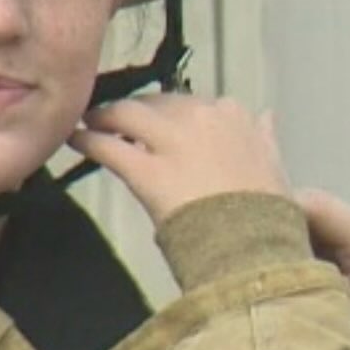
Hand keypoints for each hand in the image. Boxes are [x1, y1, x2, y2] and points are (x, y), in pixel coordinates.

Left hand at [68, 94, 290, 227]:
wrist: (255, 248)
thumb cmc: (267, 215)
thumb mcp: (274, 167)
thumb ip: (264, 138)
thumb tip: (266, 116)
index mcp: (234, 116)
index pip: (194, 102)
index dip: (173, 112)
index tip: (164, 122)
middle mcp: (202, 117)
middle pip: (156, 102)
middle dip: (137, 110)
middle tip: (119, 120)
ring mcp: (172, 141)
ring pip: (128, 114)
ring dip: (106, 116)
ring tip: (92, 121)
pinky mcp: (145, 170)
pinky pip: (108, 147)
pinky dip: (87, 141)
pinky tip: (75, 141)